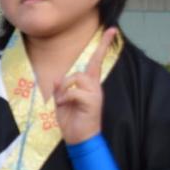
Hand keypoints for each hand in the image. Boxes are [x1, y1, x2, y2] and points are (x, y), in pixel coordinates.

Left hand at [53, 27, 117, 144]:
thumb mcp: (62, 102)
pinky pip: (74, 92)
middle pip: (90, 65)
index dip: (104, 45)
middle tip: (64, 95)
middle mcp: (95, 86)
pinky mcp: (92, 102)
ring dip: (65, 88)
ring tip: (61, 102)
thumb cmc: (72, 121)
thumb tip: (57, 78)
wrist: (80, 140)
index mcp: (89, 84)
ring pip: (78, 77)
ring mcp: (95, 93)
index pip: (97, 61)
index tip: (112, 29)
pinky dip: (65, 97)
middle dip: (77, 71)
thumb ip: (60, 88)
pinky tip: (63, 106)